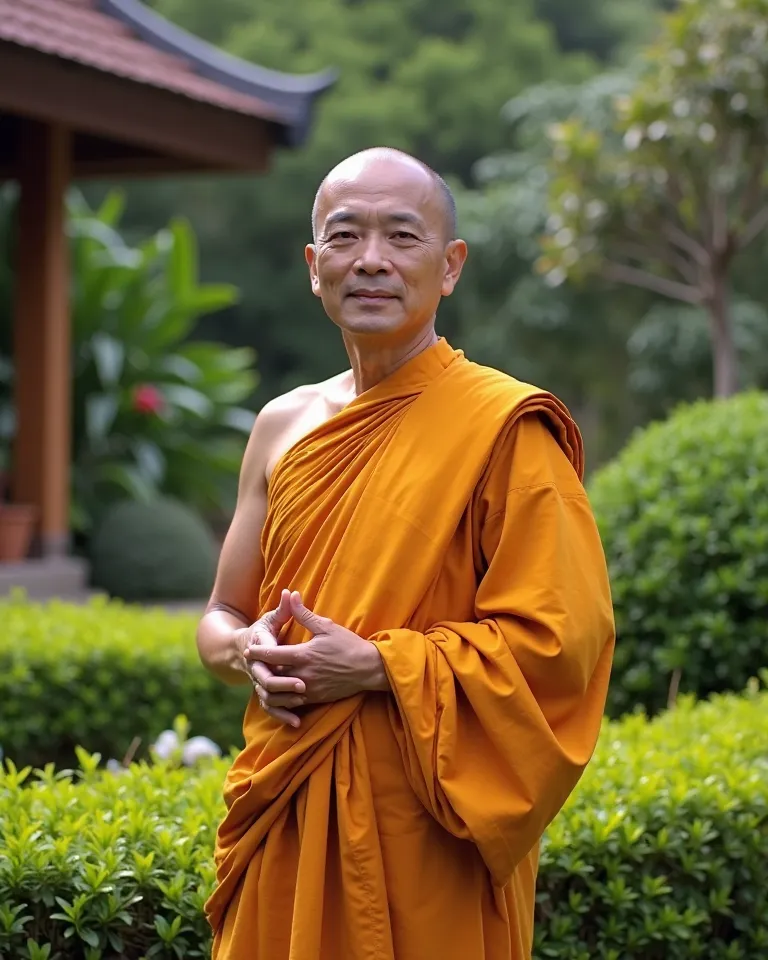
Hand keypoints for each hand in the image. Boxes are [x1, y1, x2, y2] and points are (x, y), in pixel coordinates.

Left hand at [245, 591, 388, 714]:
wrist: (369, 669)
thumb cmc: (348, 645)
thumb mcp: (326, 626)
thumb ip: (304, 614)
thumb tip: (291, 595)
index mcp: (304, 655)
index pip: (273, 655)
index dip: (258, 652)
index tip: (249, 649)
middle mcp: (303, 674)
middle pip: (273, 675)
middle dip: (261, 670)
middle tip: (251, 664)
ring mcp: (309, 689)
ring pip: (280, 692)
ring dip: (270, 686)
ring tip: (262, 679)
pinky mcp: (316, 698)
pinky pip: (293, 702)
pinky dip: (283, 698)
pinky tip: (279, 692)